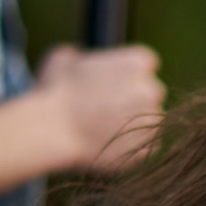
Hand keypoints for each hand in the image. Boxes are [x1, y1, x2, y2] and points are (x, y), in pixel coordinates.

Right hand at [35, 44, 165, 173]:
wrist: (53, 131)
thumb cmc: (55, 91)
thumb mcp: (64, 58)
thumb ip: (82, 56)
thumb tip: (80, 59)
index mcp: (138, 61)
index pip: (146, 64)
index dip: (129, 75)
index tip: (113, 84)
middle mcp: (152, 89)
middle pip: (151, 92)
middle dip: (135, 98)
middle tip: (109, 108)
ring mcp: (153, 120)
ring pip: (150, 119)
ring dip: (134, 122)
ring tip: (104, 128)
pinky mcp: (149, 148)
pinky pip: (146, 145)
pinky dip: (132, 145)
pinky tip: (109, 143)